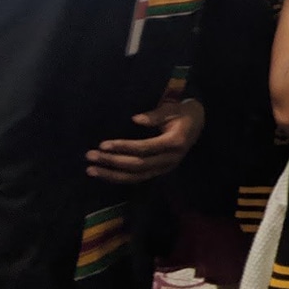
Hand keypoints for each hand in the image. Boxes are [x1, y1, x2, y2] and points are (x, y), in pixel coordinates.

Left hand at [86, 98, 203, 183]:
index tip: (103, 144)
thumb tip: (135, 119)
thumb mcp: (172, 109)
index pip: (144, 148)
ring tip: (91, 170)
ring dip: (112, 175)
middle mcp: (170, 159)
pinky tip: (104, 174)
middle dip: (112, 162)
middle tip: (90, 156)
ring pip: (136, 177)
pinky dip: (120, 178)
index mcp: (174, 143)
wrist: (197, 124)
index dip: (123, 147)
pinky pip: (138, 178)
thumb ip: (156, 115)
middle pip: (138, 165)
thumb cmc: (182, 113)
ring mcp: (165, 168)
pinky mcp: (159, 171)